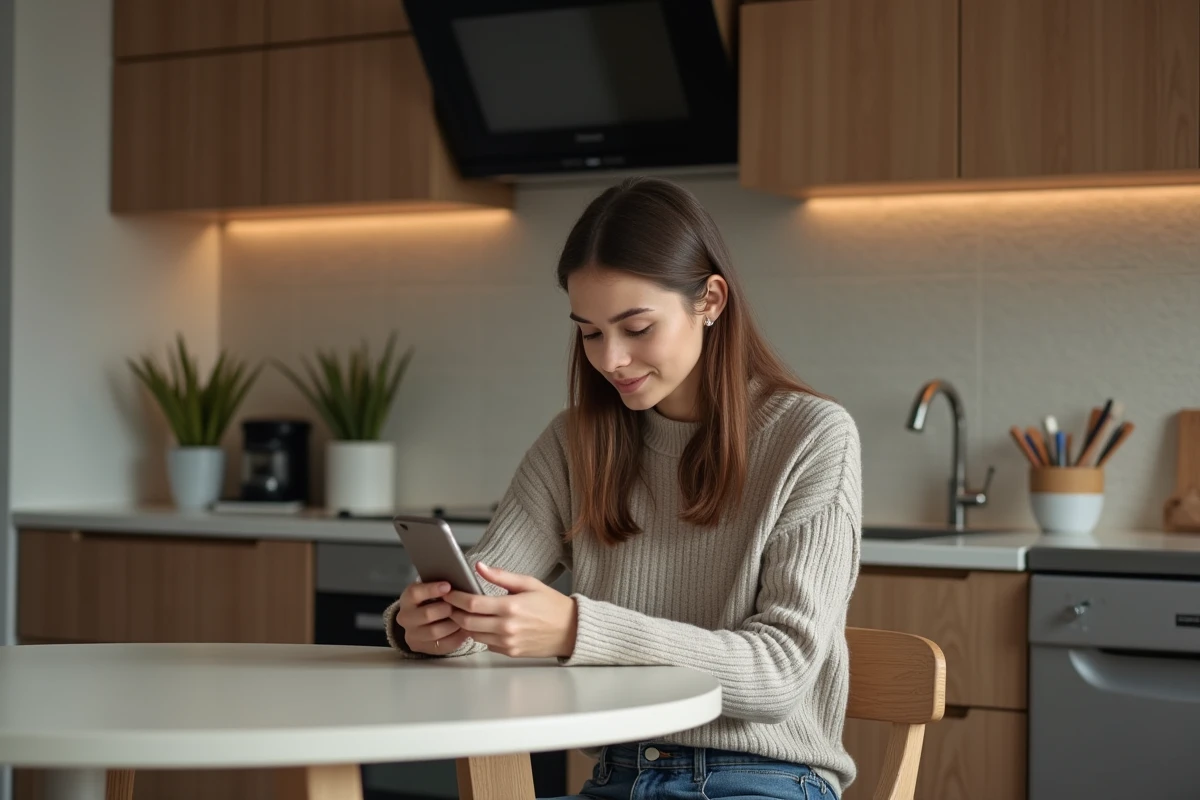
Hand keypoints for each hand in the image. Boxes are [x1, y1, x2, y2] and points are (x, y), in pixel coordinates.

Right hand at [395, 580, 470, 655]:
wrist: (422, 621)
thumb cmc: (432, 600)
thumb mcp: (431, 590)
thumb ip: (441, 586)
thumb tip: (458, 580)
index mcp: (407, 599)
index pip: (415, 593)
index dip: (431, 589)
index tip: (448, 586)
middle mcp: (405, 618)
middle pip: (427, 614)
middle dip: (446, 609)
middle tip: (459, 605)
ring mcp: (412, 635)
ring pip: (434, 632)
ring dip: (453, 624)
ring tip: (465, 618)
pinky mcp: (422, 648)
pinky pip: (441, 645)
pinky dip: (456, 638)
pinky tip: (465, 631)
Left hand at [444, 562, 577, 658]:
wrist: (571, 630)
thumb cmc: (551, 604)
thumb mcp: (528, 583)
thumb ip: (501, 576)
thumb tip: (478, 566)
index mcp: (510, 607)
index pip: (472, 604)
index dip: (455, 598)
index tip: (448, 592)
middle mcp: (506, 627)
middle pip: (467, 622)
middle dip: (454, 612)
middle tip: (450, 604)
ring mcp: (508, 642)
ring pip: (474, 635)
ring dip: (465, 624)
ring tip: (464, 613)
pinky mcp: (510, 652)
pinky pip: (486, 644)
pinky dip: (480, 634)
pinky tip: (484, 624)